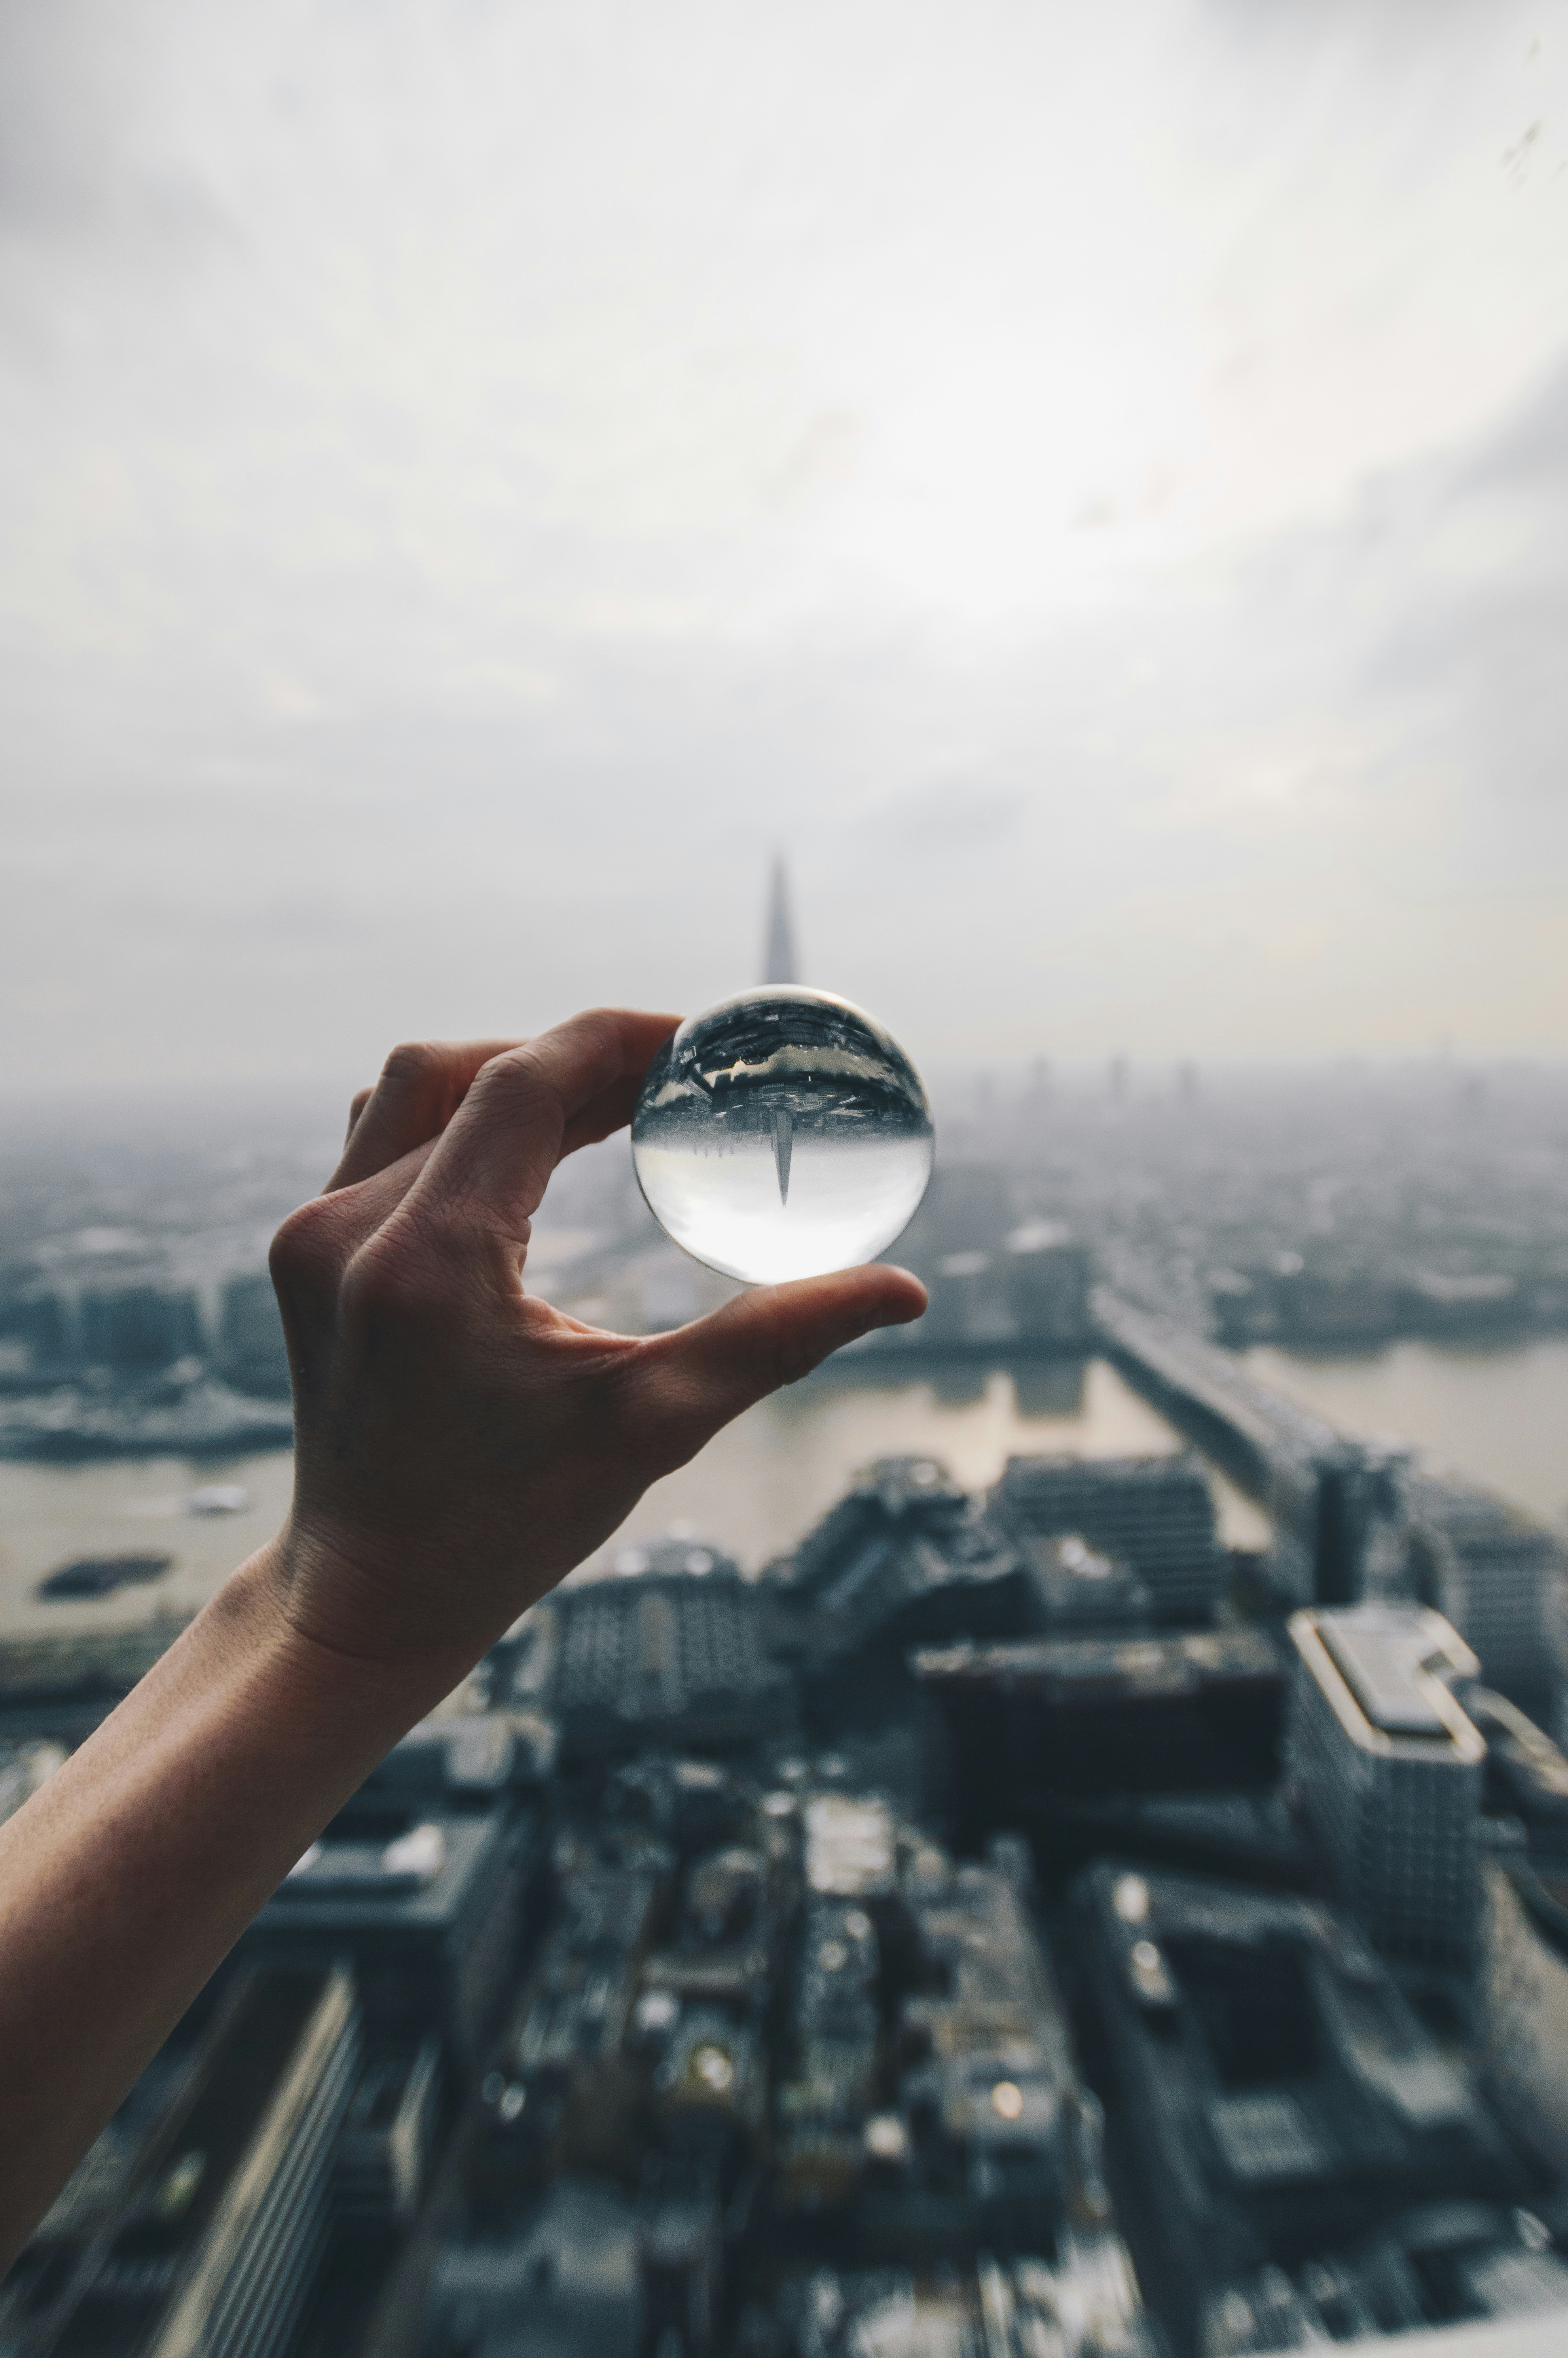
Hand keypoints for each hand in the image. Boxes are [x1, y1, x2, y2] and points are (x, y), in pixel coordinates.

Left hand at [260, 1010, 925, 1673]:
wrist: (371, 1596)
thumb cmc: (507, 1526)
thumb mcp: (651, 1428)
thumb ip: (772, 1342)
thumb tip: (903, 1291)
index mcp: (428, 1267)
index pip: (523, 1085)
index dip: (616, 1042)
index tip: (698, 1043)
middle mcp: (348, 1234)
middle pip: (468, 1070)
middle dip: (577, 1057)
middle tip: (675, 1076)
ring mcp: (310, 1239)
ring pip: (414, 1089)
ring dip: (514, 1079)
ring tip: (613, 1100)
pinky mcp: (303, 1252)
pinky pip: (383, 1137)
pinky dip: (464, 1120)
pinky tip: (537, 1146)